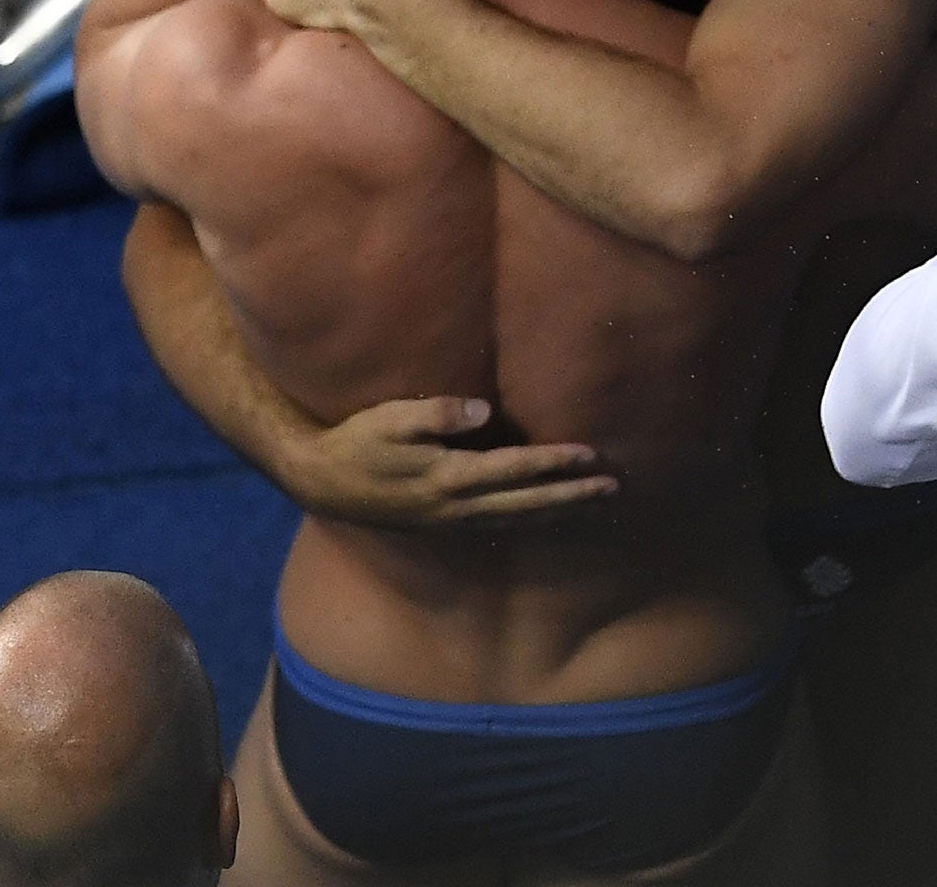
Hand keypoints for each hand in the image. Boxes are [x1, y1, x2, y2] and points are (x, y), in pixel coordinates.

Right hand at [283, 395, 619, 529]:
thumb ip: (439, 413)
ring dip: (559, 512)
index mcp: (449, 478)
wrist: (321, 482)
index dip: (555, 463)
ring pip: (518, 520)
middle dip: (573, 495)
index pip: (515, 470)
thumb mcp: (392, 418)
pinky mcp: (443, 525)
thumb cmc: (358, 441)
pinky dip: (530, 521)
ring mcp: (451, 521)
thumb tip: (485, 411)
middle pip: (528, 503)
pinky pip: (499, 525)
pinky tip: (547, 517)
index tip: (591, 456)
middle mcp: (456, 506)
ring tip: (595, 505)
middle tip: (614, 488)